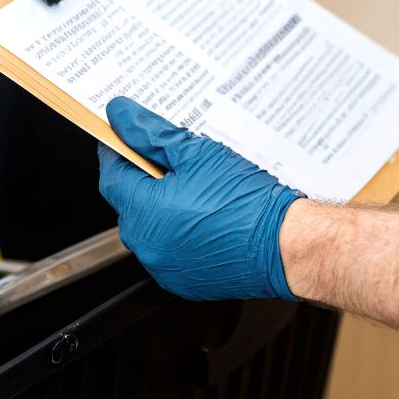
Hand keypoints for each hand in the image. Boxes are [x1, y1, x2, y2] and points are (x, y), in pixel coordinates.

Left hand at [96, 97, 301, 300]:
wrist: (287, 247)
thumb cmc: (249, 204)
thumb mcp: (198, 154)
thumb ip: (152, 134)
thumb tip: (123, 117)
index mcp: (143, 212)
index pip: (111, 173)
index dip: (119, 150)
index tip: (130, 136)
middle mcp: (147, 246)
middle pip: (130, 201)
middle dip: (146, 178)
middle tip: (175, 159)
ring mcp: (164, 268)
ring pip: (150, 226)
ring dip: (163, 206)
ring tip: (198, 188)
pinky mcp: (184, 282)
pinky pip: (170, 249)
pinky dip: (179, 232)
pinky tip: (206, 216)